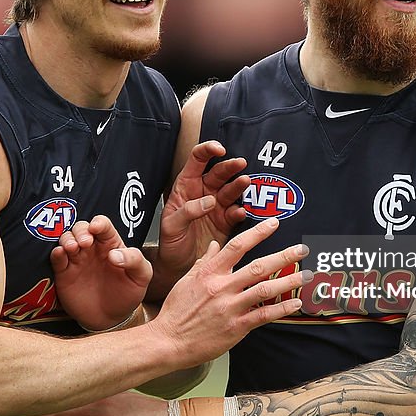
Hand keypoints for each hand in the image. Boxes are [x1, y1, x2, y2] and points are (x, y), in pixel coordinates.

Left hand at [9, 391, 171, 415]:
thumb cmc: (151, 415)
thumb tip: (83, 401)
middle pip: (58, 408)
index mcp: (101, 394)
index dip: (40, 398)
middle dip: (31, 414)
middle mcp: (99, 406)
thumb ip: (102, 399)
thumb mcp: (123, 399)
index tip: (19, 399)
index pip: (64, 394)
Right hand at [51, 215, 151, 330]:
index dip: (98, 223)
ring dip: (67, 239)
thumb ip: (135, 260)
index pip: (103, 225)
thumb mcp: (141, 276)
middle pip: (81, 228)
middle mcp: (92, 248)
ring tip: (73, 248)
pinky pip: (56, 258)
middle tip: (85, 243)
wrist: (111, 319)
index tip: (96, 228)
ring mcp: (77, 260)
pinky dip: (56, 253)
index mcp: (111, 244)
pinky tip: (60, 254)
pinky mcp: (64, 273)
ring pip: (66, 239)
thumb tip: (115, 254)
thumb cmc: (127, 294)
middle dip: (81, 230)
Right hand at [150, 217, 311, 367]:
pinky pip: (263, 315)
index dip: (257, 233)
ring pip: (265, 290)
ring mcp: (230, 308)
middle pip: (258, 267)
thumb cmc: (176, 311)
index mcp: (209, 273)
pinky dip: (282, 309)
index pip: (237, 246)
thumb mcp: (186, 280)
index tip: (274, 224)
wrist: (169, 342)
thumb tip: (216, 246)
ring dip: (289, 282)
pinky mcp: (236, 327)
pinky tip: (295, 303)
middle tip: (302, 249)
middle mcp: (221, 287)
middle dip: (284, 256)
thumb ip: (204, 262)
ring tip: (306, 275)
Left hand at [156, 141, 250, 285]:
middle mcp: (203, 192)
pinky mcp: (227, 221)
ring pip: (231, 189)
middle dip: (230, 166)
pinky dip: (241, 210)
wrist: (178, 266)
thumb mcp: (171, 226)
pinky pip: (237, 212)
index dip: (207, 150)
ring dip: (239, 185)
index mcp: (186, 187)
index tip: (219, 149)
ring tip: (245, 182)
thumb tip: (208, 201)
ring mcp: (217, 206)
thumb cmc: (170, 243)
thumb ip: (187, 211)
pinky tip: (240, 212)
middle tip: (240, 164)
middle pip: (219, 172)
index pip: (197, 160)